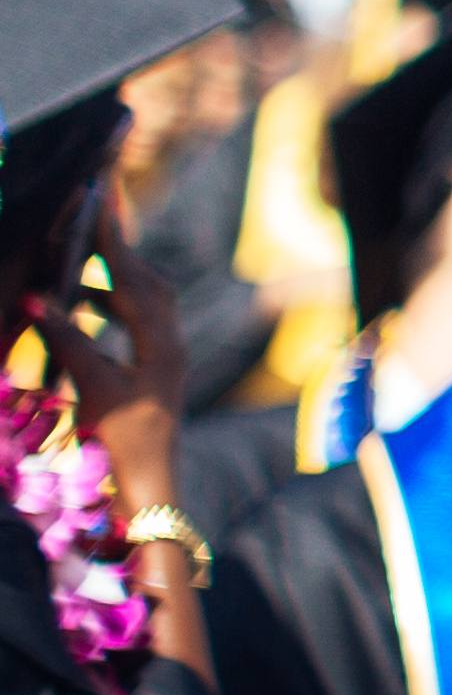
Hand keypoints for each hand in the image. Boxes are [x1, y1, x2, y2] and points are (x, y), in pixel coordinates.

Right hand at [34, 242, 172, 506]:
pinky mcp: (154, 372)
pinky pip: (135, 324)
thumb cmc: (121, 445)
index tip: (100, 201)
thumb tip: (36, 300)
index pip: (136, 281)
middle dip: (118, 252)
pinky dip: (109, 308)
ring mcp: (165, 359)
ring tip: (75, 263)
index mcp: (163, 345)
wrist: (146, 492)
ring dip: (113, 280)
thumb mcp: (92, 390)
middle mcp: (171, 345)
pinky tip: (81, 307)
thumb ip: (68, 342)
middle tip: (90, 220)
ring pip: (144, 303)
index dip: (114, 241)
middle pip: (149, 284)